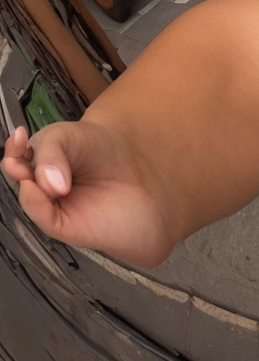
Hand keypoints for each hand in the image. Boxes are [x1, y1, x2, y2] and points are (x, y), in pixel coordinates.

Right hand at [1, 121, 175, 268]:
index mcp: (39, 157)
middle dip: (14, 165)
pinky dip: (38, 204)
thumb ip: (50, 152)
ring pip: (27, 195)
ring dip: (28, 184)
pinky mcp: (61, 223)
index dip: (14, 147)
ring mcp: (49, 203)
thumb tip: (35, 182)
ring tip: (41, 174)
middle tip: (17, 160)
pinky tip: (48, 190)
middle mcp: (39, 181)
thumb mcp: (74, 136)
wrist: (141, 175)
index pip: (18, 153)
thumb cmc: (103, 149)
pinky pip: (42, 216)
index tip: (20, 136)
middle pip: (18, 174)